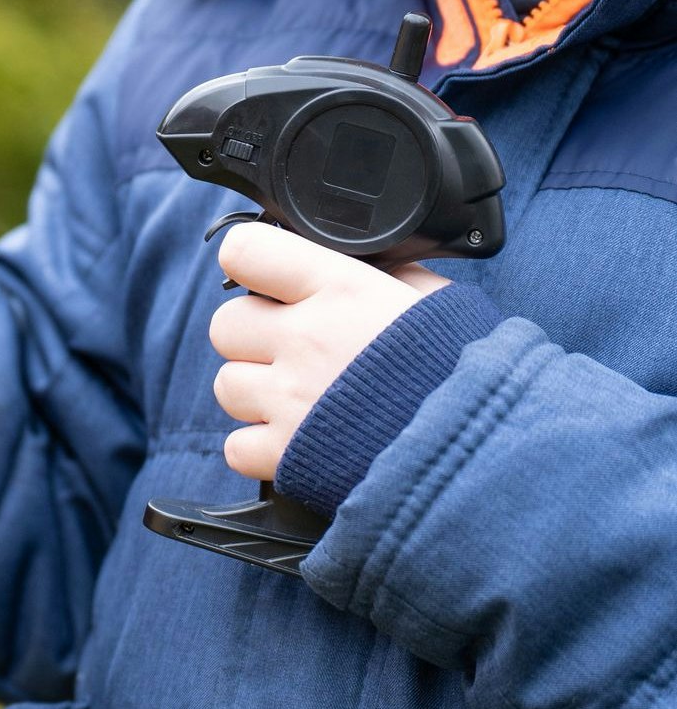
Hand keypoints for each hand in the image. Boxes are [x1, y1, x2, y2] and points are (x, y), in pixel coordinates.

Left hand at [210, 224, 450, 480]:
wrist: (483, 450)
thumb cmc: (468, 372)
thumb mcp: (436, 301)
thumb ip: (386, 277)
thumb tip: (357, 265)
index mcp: (342, 292)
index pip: (247, 252)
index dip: (250, 260)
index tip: (262, 272)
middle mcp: (306, 341)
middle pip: (226, 324)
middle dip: (253, 335)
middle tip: (292, 348)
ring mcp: (290, 400)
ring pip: (226, 385)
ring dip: (255, 391)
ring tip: (301, 397)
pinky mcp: (286, 455)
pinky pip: (235, 446)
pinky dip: (258, 447)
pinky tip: (297, 439)